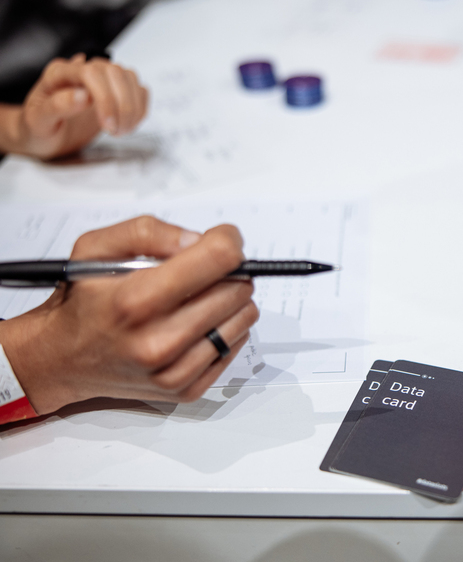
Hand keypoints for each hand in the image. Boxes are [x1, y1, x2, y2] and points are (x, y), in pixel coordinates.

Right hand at [0, 217, 259, 414]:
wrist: (60, 358)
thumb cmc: (81, 302)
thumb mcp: (96, 247)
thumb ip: (149, 232)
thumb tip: (198, 240)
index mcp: (137, 300)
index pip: (219, 259)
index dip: (228, 240)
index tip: (223, 238)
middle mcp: (158, 340)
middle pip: (237, 289)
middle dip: (228, 271)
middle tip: (205, 270)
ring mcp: (175, 370)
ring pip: (244, 318)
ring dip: (231, 300)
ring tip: (199, 297)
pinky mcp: (186, 389)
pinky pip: (236, 346)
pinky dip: (225, 328)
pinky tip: (198, 322)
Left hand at [16, 54, 148, 158]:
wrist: (43, 136)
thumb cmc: (37, 128)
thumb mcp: (38, 121)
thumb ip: (56, 106)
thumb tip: (82, 96)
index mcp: (60, 73)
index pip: (91, 73)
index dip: (105, 98)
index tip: (107, 124)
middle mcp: (82, 70)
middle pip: (115, 73)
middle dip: (122, 105)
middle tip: (115, 131)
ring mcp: (101, 80)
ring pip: (130, 79)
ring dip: (133, 107)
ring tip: (121, 131)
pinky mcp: (115, 92)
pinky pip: (138, 90)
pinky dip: (140, 108)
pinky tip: (127, 124)